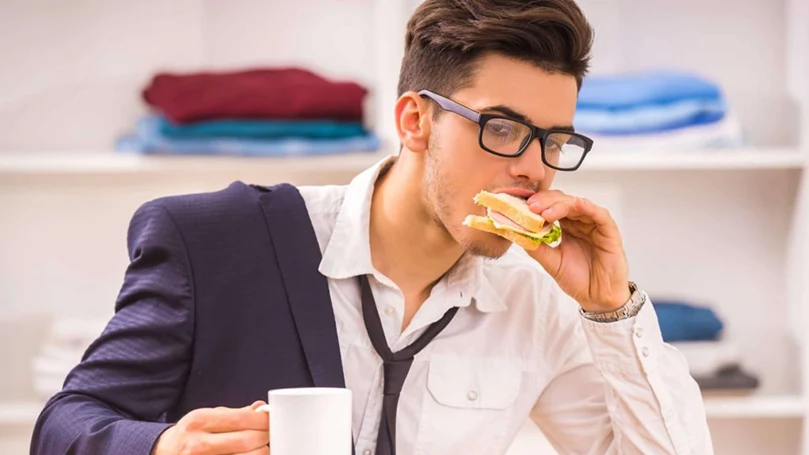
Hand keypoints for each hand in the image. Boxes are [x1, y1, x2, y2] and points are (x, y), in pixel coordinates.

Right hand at [152, 401, 268, 454]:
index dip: (263, 420)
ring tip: (259, 448)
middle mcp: (198, 444)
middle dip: (265, 437)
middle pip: (247, 441)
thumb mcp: (205, 417)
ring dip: (260, 452)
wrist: (162, 454)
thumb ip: (234, 413)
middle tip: (268, 436)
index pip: (241, 419)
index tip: (270, 420)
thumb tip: (261, 408)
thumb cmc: (188, 435)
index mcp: (199, 421)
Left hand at [526, 190, 629, 311]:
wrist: (597, 298)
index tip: (524, 207)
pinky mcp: (609, 232)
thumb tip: (518, 233)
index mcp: (568, 227)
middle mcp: (581, 222)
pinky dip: (589, 208)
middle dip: (546, 202)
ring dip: (562, 205)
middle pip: (563, 201)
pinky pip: (600, 215)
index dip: (539, 204)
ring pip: (579, 205)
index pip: (552, 207)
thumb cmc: (579, 279)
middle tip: (532, 206)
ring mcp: (595, 226)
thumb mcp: (551, 262)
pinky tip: (577, 204)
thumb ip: (536, 247)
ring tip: (546, 212)